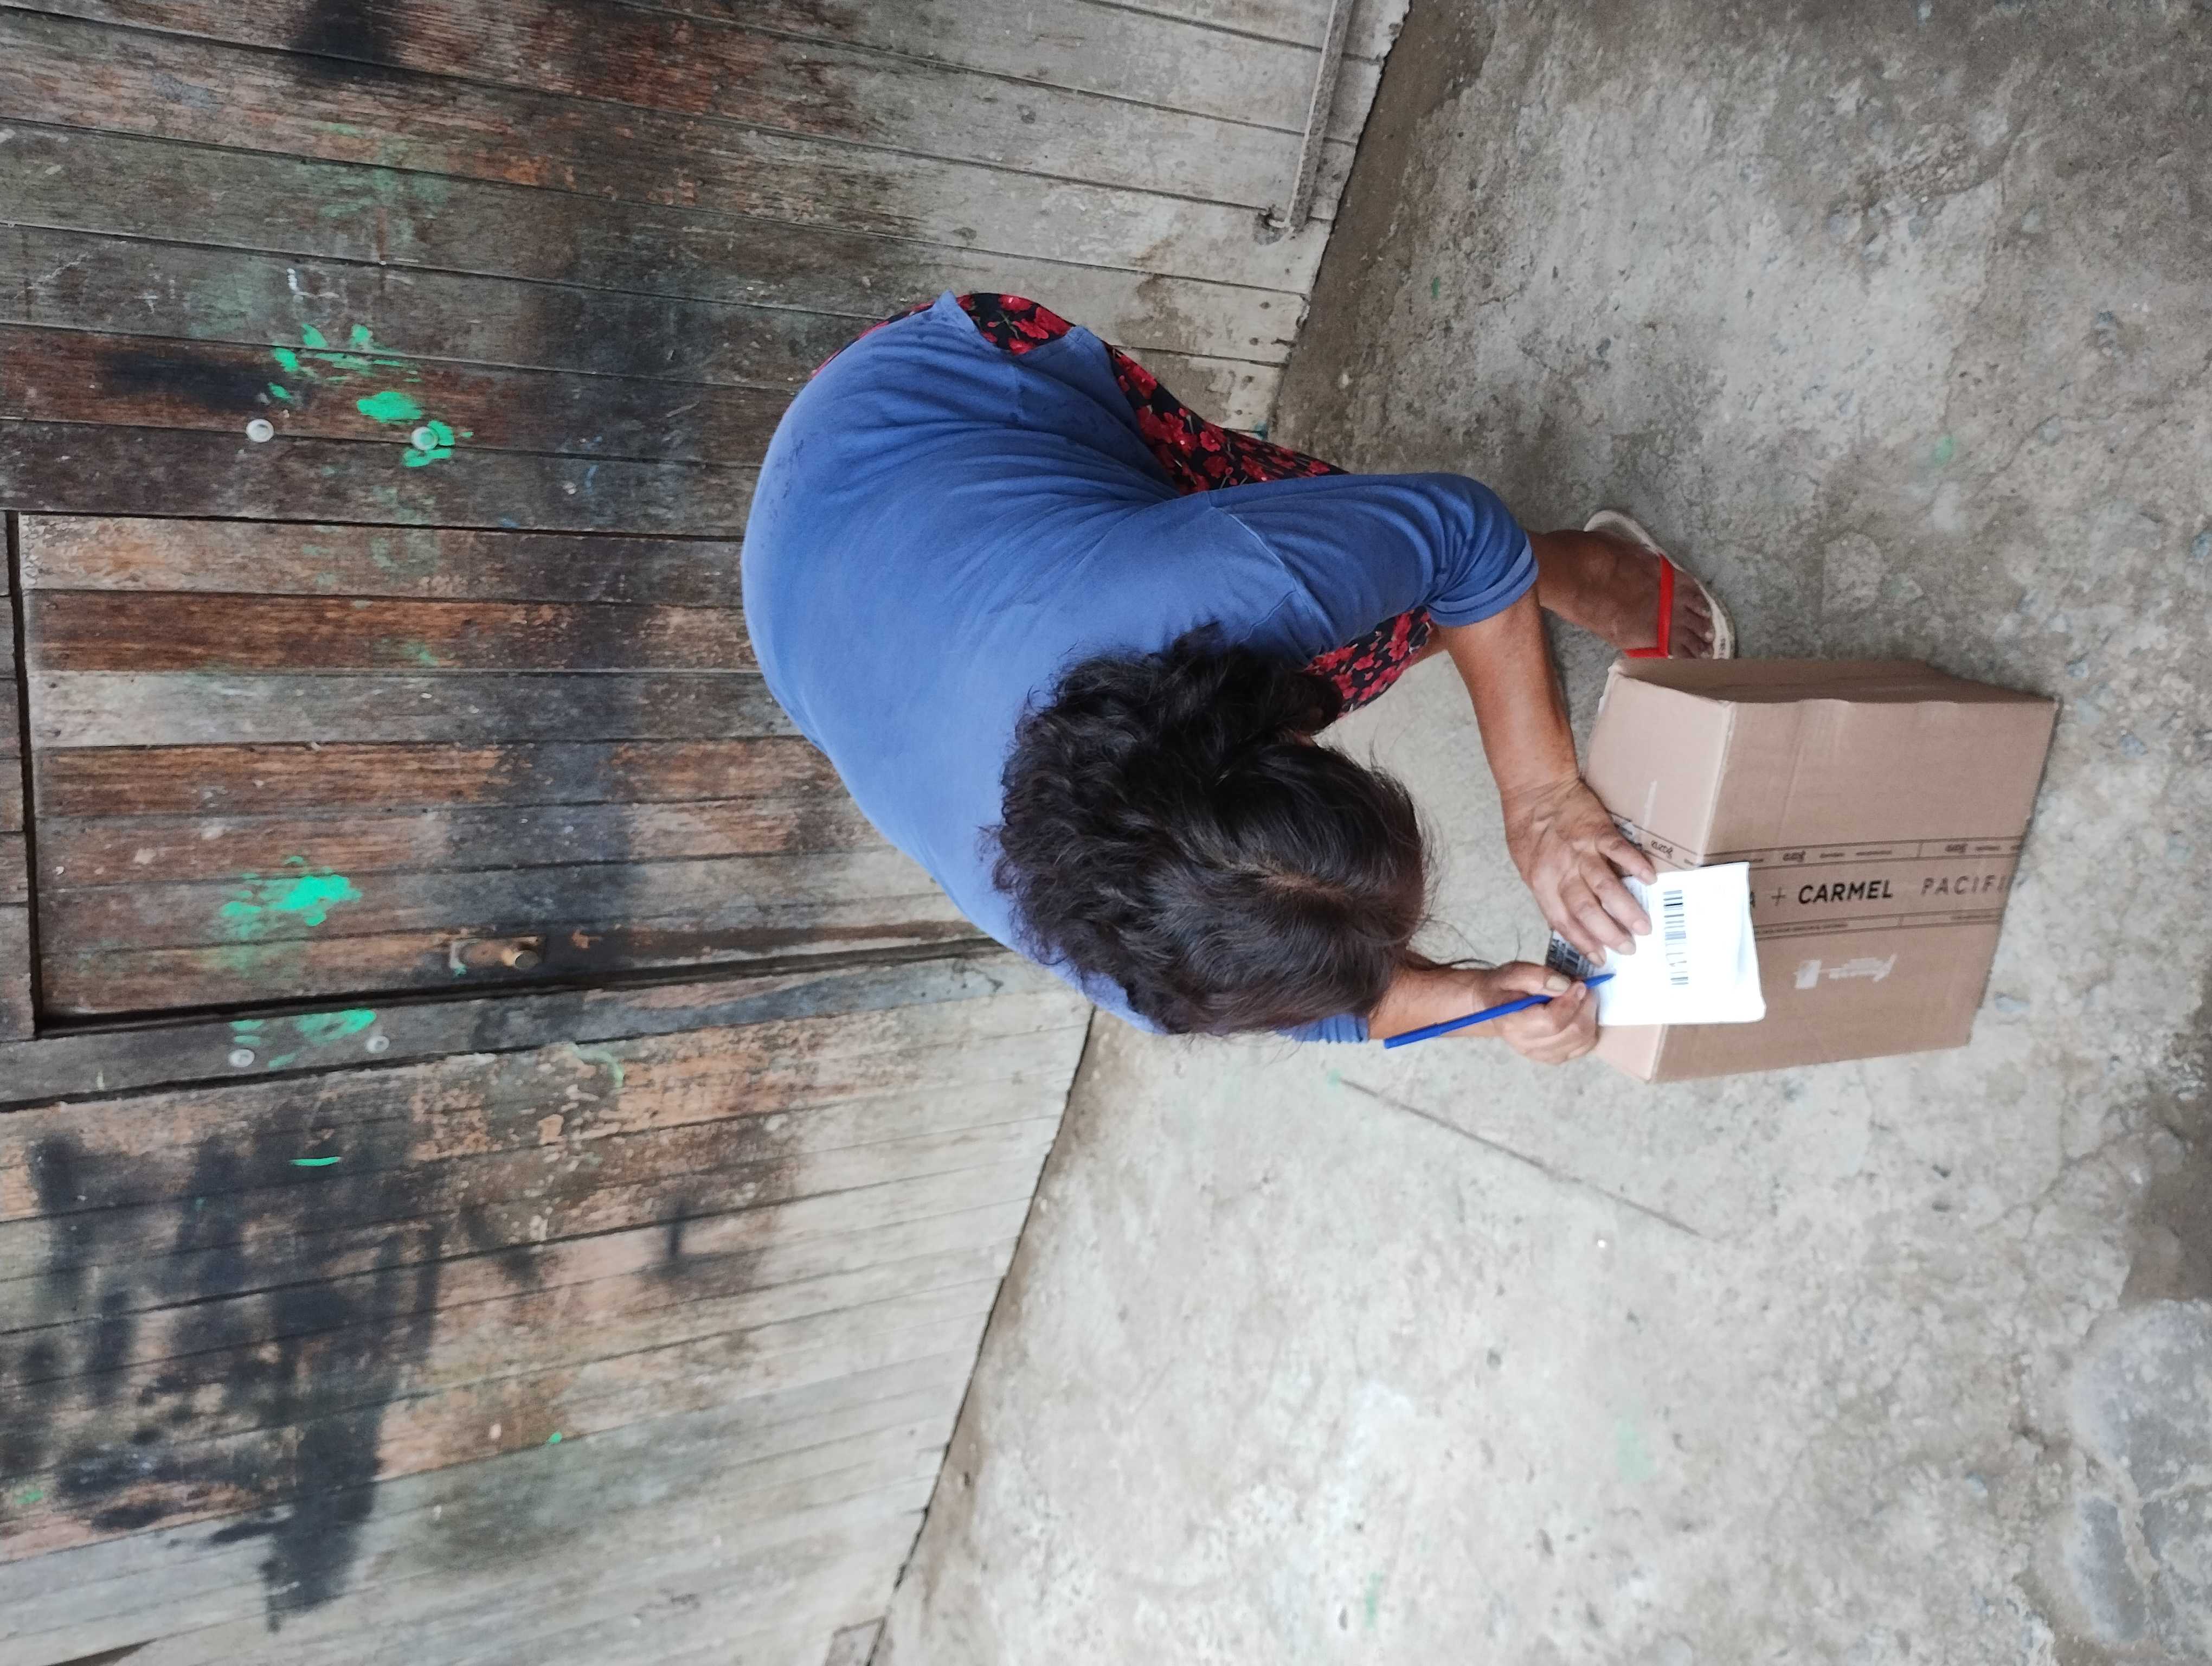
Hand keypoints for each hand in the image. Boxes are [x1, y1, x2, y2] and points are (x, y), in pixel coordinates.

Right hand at [1366, 961, 1598, 1064]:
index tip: (1579, 985)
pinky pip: (1572, 1050)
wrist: (1463, 1009)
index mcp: (1510, 1024)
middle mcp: (1523, 1042)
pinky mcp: (1543, 1051)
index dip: (1569, 1004)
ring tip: (1584, 1001)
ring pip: (1574, 1046)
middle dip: (1582, 1014)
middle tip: (1587, 990)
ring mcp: (1534, 1050)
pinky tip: (1578, 1015)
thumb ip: (1528, 976)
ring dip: (1585, 1025)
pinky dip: (1581, 1035)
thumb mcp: (1499, 975)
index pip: (1550, 1022)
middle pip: (1569, 1037)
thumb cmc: (1478, 990)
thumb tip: (1562, 982)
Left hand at [1500, 775, 1657, 960]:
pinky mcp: (1597, 831)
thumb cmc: (1528, 830)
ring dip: (1626, 909)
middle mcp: (1562, 871)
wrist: (1534, 790)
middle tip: (1629, 948)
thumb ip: (1548, 894)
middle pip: (1586, 911)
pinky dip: (1636, 866)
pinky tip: (1650, 880)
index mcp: (1542, 884)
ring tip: (1644, 926)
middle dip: (1609, 934)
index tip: (1600, 958)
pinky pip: (1620, 851)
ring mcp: (1581, 851)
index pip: (1563, 922)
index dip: (1583, 943)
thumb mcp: (1527, 869)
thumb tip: (1565, 921)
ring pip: (1605, 887)